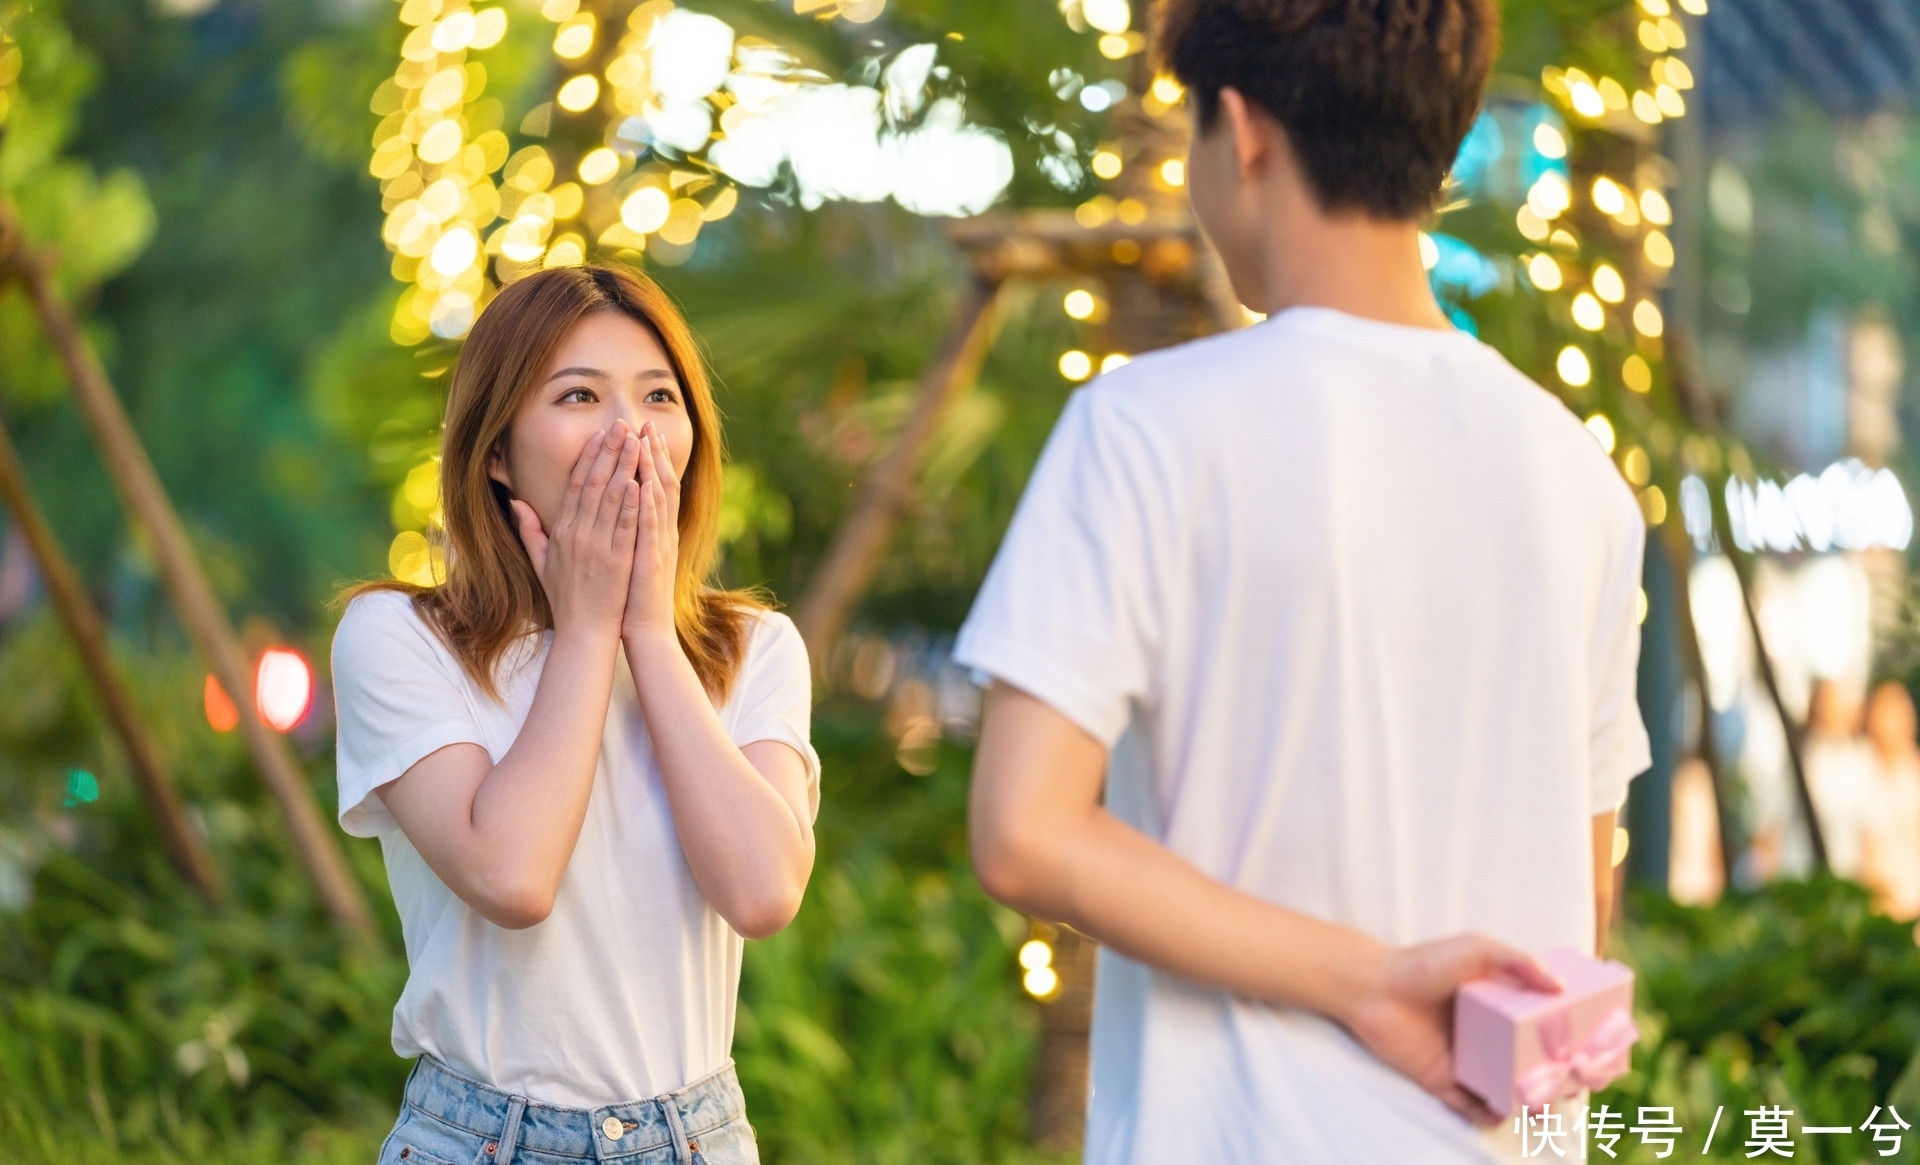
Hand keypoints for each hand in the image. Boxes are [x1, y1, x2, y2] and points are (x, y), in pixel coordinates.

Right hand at [509, 422, 641, 638]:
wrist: (583, 632)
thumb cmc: (565, 598)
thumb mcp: (541, 561)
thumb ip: (529, 530)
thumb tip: (515, 502)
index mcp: (561, 531)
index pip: (575, 486)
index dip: (588, 458)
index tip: (600, 435)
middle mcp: (577, 534)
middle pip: (594, 484)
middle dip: (609, 452)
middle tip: (622, 425)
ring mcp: (597, 547)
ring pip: (612, 499)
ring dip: (624, 468)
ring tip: (637, 442)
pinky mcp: (617, 561)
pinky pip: (625, 527)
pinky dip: (632, 504)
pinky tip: (640, 482)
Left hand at [621, 421, 681, 641]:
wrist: (645, 630)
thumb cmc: (628, 597)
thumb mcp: (622, 559)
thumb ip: (614, 533)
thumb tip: (602, 514)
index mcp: (650, 531)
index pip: (649, 486)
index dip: (643, 459)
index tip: (634, 433)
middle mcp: (660, 533)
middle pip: (659, 483)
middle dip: (651, 453)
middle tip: (645, 423)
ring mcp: (659, 545)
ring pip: (658, 499)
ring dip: (652, 469)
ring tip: (645, 441)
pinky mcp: (652, 560)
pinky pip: (651, 528)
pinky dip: (648, 504)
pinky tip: (643, 483)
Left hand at [1340, 934, 1561, 1126]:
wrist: (1373, 986)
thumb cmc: (1424, 962)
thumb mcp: (1476, 949)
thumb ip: (1518, 961)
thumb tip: (1561, 986)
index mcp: (1506, 1009)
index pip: (1551, 1031)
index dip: (1578, 1043)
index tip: (1599, 1051)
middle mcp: (1492, 1038)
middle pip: (1539, 1066)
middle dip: (1564, 1079)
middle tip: (1578, 1078)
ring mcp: (1470, 1062)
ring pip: (1511, 1092)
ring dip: (1532, 1103)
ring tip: (1542, 1101)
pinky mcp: (1445, 1081)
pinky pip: (1473, 1107)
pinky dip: (1489, 1115)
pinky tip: (1501, 1112)